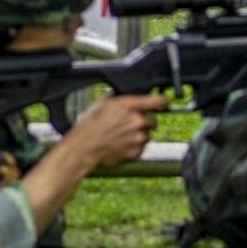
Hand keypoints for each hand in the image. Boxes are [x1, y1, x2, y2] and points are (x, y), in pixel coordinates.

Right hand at [55, 93, 169, 171]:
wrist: (84, 148)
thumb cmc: (88, 126)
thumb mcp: (101, 104)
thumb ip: (119, 99)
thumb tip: (126, 95)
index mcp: (128, 106)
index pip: (158, 100)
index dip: (162, 101)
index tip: (163, 103)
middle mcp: (137, 121)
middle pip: (152, 120)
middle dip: (143, 122)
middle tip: (127, 125)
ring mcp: (139, 138)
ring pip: (147, 135)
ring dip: (138, 135)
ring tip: (121, 136)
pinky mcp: (138, 152)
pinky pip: (142, 147)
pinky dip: (134, 146)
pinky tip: (120, 144)